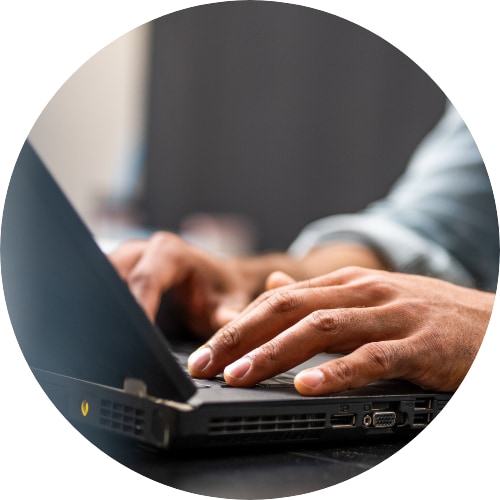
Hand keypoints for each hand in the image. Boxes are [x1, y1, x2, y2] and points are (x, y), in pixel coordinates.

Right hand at [107, 232, 251, 337]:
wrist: (219, 279)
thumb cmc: (222, 290)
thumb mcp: (230, 306)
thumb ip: (228, 320)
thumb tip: (226, 340)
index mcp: (170, 253)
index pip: (144, 280)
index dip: (137, 309)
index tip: (134, 340)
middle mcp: (142, 251)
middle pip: (112, 277)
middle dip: (110, 308)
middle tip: (112, 344)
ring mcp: (124, 261)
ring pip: (98, 281)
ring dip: (100, 308)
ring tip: (105, 341)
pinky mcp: (115, 274)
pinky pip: (98, 287)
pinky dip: (99, 307)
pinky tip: (104, 331)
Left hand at [188, 266, 493, 394]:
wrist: (488, 320)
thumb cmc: (421, 314)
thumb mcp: (366, 298)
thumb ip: (317, 295)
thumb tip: (272, 285)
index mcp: (345, 283)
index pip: (279, 298)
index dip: (238, 324)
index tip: (206, 350)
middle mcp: (361, 292)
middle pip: (287, 308)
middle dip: (240, 336)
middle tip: (204, 362)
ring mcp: (390, 315)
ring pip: (320, 329)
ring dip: (273, 353)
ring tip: (238, 375)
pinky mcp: (418, 343)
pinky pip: (370, 357)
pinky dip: (335, 372)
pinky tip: (306, 386)